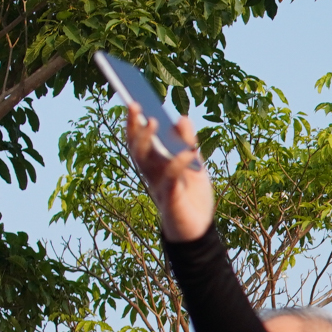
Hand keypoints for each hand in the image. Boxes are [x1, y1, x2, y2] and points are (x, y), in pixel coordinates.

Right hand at [125, 106, 213, 241]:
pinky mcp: (170, 199)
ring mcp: (158, 186)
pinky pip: (171, 178)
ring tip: (153, 121)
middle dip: (134, 127)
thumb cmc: (193, 197)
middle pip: (137, 148)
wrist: (198, 230)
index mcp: (155, 165)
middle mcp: (152, 174)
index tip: (132, 101)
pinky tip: (188, 151)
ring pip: (145, 161)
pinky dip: (178, 163)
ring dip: (147, 140)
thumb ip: (188, 144)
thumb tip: (182, 118)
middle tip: (134, 104)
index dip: (133, 123)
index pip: (139, 141)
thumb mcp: (195, 165)